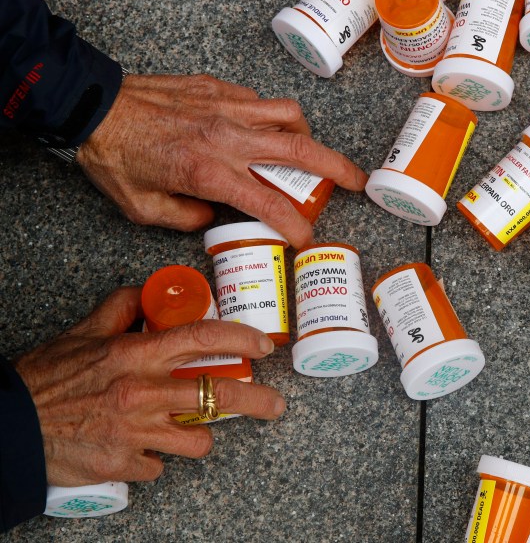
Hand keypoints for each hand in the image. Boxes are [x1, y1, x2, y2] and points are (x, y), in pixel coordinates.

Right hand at [13, 287, 285, 486]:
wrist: (9, 427)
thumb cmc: (46, 378)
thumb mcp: (83, 333)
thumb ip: (121, 308)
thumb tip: (149, 292)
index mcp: (136, 354)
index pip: (203, 339)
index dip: (241, 339)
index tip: (262, 345)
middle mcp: (143, 392)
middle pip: (219, 395)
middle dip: (258, 400)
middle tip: (275, 404)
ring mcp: (136, 432)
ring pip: (199, 438)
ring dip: (199, 433)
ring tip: (190, 428)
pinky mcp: (124, 464)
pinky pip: (159, 465)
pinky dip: (155, 458)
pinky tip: (141, 448)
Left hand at [78, 74, 367, 247]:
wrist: (90, 107)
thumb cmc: (113, 158)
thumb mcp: (143, 209)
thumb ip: (187, 219)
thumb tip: (214, 217)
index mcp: (210, 172)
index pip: (270, 203)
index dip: (295, 225)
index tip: (306, 238)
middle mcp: (227, 137)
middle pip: (300, 151)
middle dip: (337, 169)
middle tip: (356, 181)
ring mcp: (226, 107)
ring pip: (288, 115)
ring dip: (306, 136)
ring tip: (306, 152)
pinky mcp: (216, 88)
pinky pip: (259, 100)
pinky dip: (270, 117)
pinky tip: (260, 130)